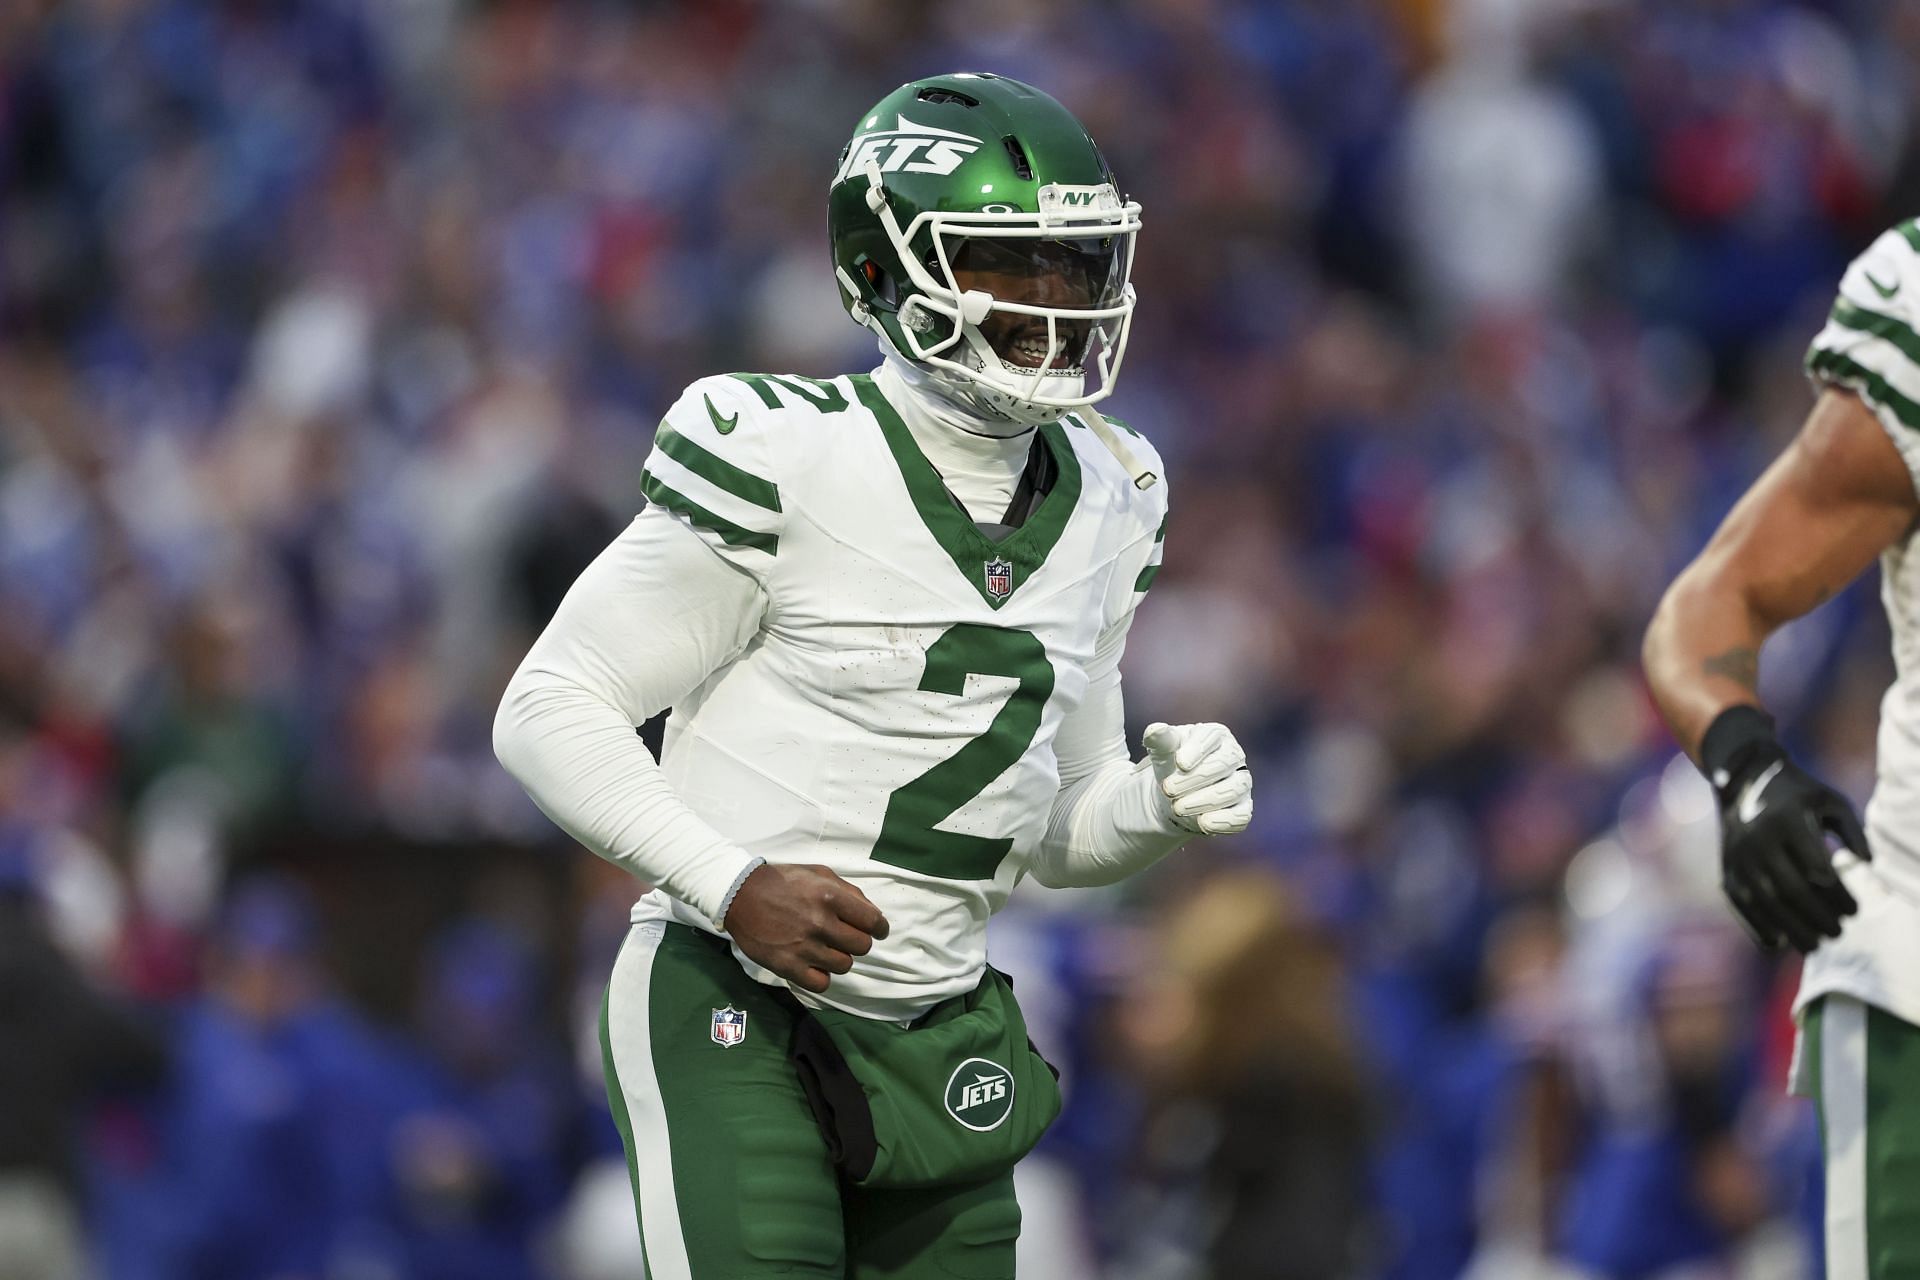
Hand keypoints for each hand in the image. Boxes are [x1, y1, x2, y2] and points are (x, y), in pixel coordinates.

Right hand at [722, 863, 889, 993]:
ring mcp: (804, 947)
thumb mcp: (819, 874)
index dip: (879, 928)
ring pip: (844, 965)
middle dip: (858, 941)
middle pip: (862, 946)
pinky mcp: (788, 966)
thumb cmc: (783, 881)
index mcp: (830, 896)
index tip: (877, 930)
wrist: (740, 894)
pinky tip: (814, 964)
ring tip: (825, 948)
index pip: (873, 921)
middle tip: (844, 936)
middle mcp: (820, 923)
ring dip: (839, 957)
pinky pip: (822, 983)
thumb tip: (874, 915)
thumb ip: (849, 892)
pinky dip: (822, 976)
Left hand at [1142, 722, 1252, 835]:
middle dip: (1194, 778)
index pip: (1212, 736)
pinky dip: (1223, 821)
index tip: (1180, 763)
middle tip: (1168, 789)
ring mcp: (1241, 782)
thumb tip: (1154, 730)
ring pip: (1233, 790)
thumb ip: (1160, 741)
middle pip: (1223, 764)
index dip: (1197, 749)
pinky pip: (1241, 816)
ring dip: (1204, 800)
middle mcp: (1234, 756)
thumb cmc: (1171, 765)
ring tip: (1178, 808)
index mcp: (1216, 734)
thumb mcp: (1162, 752)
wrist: (1175, 795)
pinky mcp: (1242, 809)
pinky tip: (1203, 823)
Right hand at [1713, 744, 1866, 952]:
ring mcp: (1738, 857)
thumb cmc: (1798, 794)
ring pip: (1765, 902)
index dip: (1838, 895)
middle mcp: (1758, 839)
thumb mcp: (1831, 802)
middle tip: (1839, 933)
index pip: (1816, 868)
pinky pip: (1741, 905)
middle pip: (1790, 890)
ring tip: (1815, 945)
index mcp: (1787, 820)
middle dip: (1818, 917)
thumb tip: (1867, 866)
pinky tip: (1779, 943)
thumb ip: (1853, 832)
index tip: (1855, 910)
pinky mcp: (1726, 870)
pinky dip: (1758, 927)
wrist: (1743, 781)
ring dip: (1791, 929)